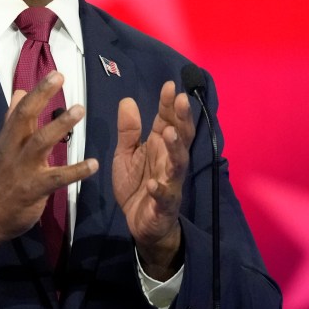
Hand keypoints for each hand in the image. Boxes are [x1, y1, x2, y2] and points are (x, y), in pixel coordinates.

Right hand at [0, 71, 98, 269]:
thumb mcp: (3, 146)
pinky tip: (94, 165)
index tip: (56, 73)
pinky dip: (76, 171)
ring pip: (40, 143)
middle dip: (41, 97)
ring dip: (60, 125)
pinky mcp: (34, 189)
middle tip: (60, 79)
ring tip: (80, 110)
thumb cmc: (1, 179)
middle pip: (24, 117)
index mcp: (8, 138)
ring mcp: (23, 169)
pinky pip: (57, 179)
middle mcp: (14, 149)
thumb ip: (13, 120)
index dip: (38, 90)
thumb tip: (20, 91)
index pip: (21, 108)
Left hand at [113, 81, 194, 279]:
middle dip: (182, 118)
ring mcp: (170, 182)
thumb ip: (128, 131)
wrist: (141, 223)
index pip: (168, 120)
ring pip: (178, 163)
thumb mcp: (126, 154)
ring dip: (176, 148)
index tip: (170, 85)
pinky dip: (159, 190)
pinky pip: (164, 196)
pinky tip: (152, 183)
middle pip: (181, 136)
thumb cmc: (137, 184)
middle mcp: (169, 160)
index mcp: (160, 146)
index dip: (169, 104)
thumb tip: (127, 101)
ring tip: (171, 133)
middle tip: (182, 100)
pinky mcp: (164, 204)